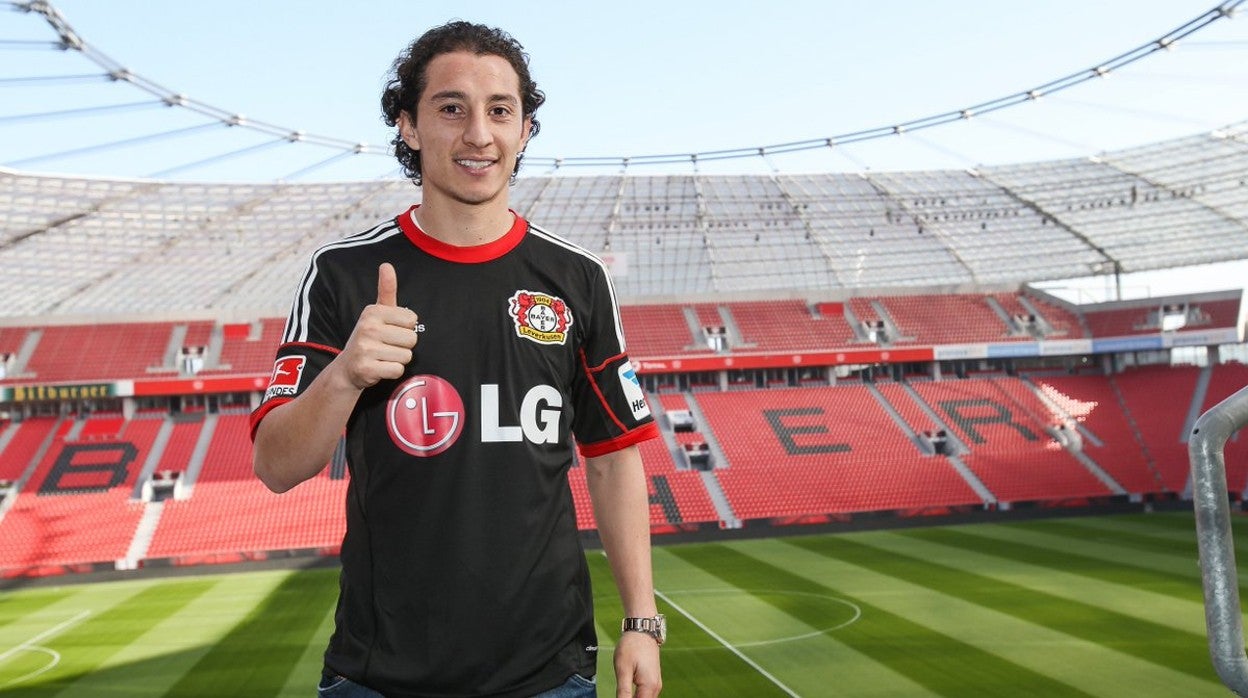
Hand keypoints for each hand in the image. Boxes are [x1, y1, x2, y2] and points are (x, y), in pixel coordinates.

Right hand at [338, 262, 418, 389]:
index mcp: (373, 311)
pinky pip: (398, 370)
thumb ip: (386, 290)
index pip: (412, 320)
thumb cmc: (369, 337)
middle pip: (412, 339)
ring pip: (406, 356)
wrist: (347, 367)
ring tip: (383, 357)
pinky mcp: (366, 368)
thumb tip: (386, 265)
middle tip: (386, 346)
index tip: (390, 330)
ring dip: (398, 359)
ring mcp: (365, 349)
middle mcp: (368, 328)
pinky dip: (392, 372)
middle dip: (404, 346)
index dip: (405, 328)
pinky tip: (380, 368)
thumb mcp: (377, 312)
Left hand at [614, 631, 661, 696]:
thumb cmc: (632, 646)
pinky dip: (636, 697)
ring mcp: (655, 684)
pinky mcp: (652, 680)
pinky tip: (626, 695)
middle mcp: (656, 688)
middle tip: (619, 693)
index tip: (619, 696)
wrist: (642, 629)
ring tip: (621, 693)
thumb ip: (622, 691)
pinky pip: (644, 695)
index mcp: (649, 687)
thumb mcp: (623, 669)